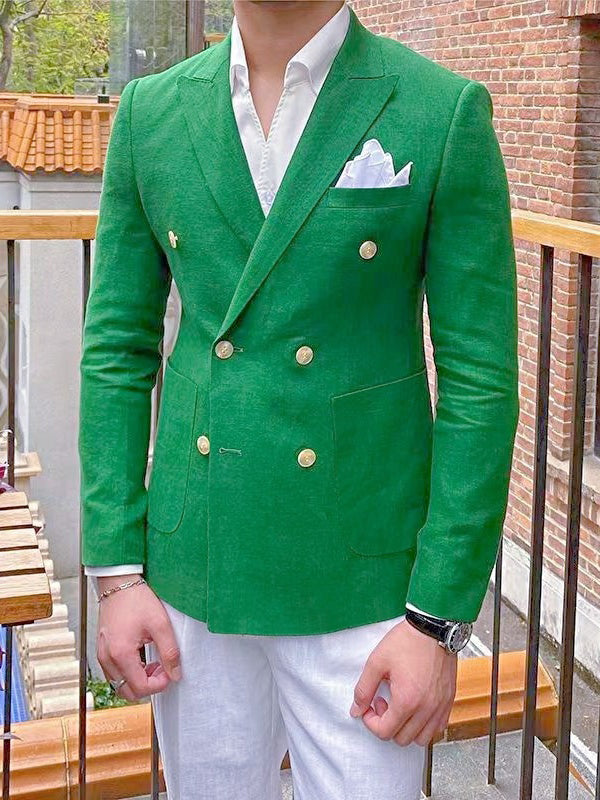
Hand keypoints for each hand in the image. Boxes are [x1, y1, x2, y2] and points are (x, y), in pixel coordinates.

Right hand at [96, 574, 181, 700]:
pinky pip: (114, 672)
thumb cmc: (137, 599)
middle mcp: (107, 658)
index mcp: (121, 654)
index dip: (159, 684)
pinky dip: (128, 672)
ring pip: (119, 684)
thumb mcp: (161, 624)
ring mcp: (102, 654)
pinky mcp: (102, 649)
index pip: (140, 687)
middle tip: (162, 669)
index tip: (169, 671)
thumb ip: (170, 652)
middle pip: (126, 691)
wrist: (118, 582)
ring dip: (137, 680)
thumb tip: (175, 673)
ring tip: (153, 663)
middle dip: (147, 685)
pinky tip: (141, 658)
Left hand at [349, 618, 456, 745]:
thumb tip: (356, 710)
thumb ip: (364, 689)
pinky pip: (438, 728)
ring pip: (421, 738)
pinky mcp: (449, 700)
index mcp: (407, 701)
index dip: (371, 721)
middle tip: (384, 701)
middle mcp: (426, 709)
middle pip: (402, 739)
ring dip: (407, 728)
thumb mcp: (376, 662)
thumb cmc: (407, 641)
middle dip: (387, 724)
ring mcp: (440, 706)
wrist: (433, 627)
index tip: (370, 705)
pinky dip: (425, 725)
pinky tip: (417, 707)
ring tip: (401, 705)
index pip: (384, 731)